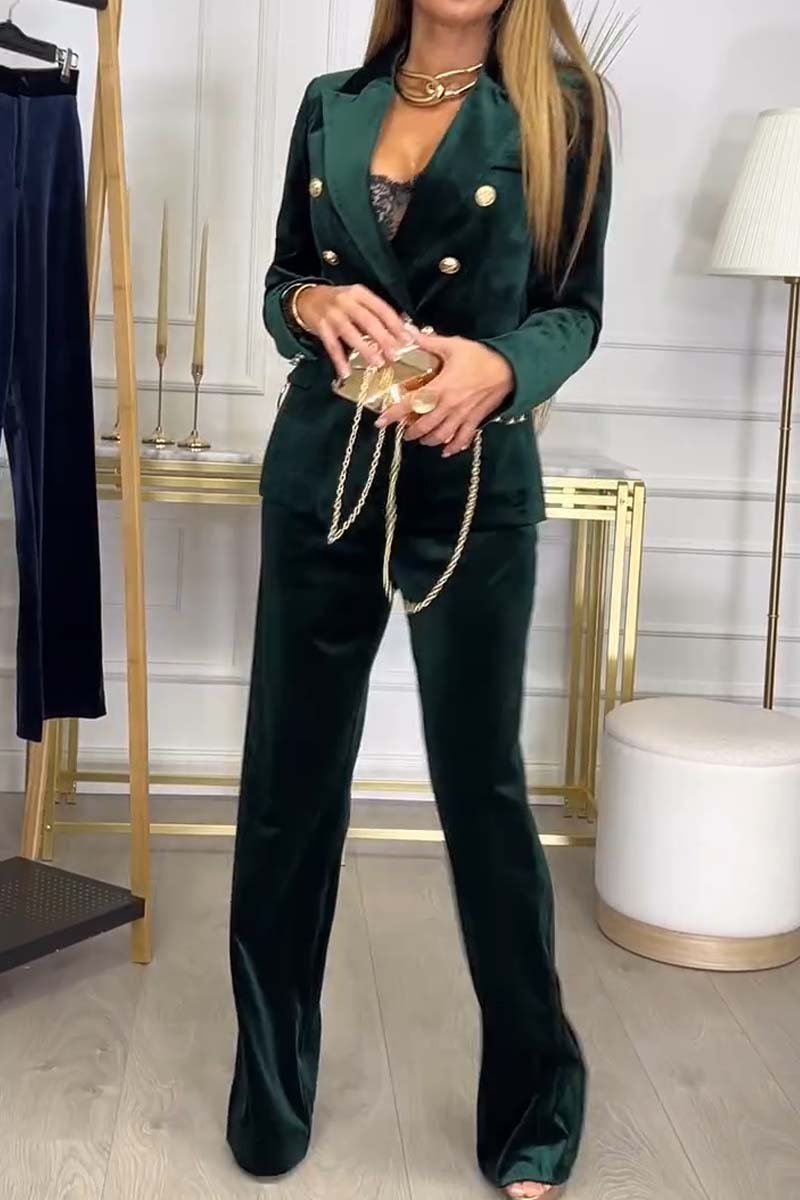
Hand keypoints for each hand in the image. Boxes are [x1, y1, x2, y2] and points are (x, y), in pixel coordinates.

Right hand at [296, 284, 410, 379]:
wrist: (306, 299)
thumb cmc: (337, 303)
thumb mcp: (357, 301)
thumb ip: (377, 315)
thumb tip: (403, 331)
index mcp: (360, 294)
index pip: (382, 309)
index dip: (395, 325)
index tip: (408, 339)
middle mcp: (347, 302)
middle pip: (368, 321)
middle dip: (383, 339)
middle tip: (394, 354)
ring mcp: (332, 314)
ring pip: (350, 333)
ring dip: (364, 349)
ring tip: (376, 363)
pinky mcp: (320, 326)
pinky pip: (332, 346)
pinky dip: (339, 360)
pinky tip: (346, 372)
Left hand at [375, 332, 513, 456]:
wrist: (509, 369)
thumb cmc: (480, 357)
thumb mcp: (453, 346)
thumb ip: (429, 343)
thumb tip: (407, 333)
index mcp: (441, 387)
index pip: (411, 404)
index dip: (393, 414)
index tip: (380, 422)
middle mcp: (449, 406)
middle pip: (423, 426)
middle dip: (410, 432)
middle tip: (402, 431)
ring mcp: (462, 416)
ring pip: (440, 436)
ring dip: (427, 440)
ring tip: (420, 438)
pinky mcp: (475, 421)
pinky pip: (462, 440)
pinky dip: (453, 448)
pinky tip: (445, 451)